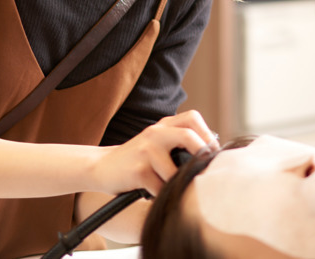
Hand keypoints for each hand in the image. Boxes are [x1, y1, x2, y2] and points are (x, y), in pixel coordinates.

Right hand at [91, 110, 218, 195]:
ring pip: (176, 170)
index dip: (207, 135)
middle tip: (204, 172)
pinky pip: (161, 187)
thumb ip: (179, 143)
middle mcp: (155, 133)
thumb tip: (212, 156)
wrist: (102, 166)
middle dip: (201, 156)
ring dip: (178, 184)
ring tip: (172, 188)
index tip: (213, 153)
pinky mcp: (138, 170)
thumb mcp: (157, 143)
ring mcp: (146, 150)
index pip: (192, 119)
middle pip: (189, 137)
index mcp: (163, 125)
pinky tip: (154, 193)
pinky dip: (162, 194)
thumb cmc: (137, 159)